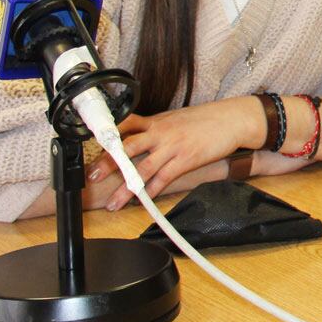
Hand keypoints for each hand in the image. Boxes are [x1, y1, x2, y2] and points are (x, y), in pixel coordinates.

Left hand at [86, 97, 264, 208]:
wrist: (232, 120)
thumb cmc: (205, 120)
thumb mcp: (175, 118)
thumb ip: (155, 128)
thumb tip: (137, 137)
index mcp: (156, 121)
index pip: (125, 124)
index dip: (106, 134)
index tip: (89, 144)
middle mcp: (160, 133)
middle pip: (127, 147)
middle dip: (108, 162)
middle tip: (92, 176)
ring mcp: (172, 147)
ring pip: (142, 168)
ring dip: (125, 188)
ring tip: (112, 203)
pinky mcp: (186, 160)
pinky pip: (164, 178)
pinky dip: (151, 192)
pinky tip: (143, 202)